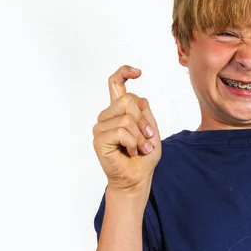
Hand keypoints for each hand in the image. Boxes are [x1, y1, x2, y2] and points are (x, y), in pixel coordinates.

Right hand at [92, 65, 161, 191]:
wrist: (138, 178)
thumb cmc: (144, 156)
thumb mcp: (151, 130)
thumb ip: (145, 113)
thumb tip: (137, 99)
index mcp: (119, 111)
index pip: (115, 84)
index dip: (124, 73)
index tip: (138, 72)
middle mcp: (107, 115)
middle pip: (128, 100)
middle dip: (144, 121)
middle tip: (148, 138)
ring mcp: (101, 127)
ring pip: (126, 117)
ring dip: (140, 136)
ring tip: (139, 148)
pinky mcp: (99, 139)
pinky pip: (121, 131)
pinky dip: (133, 143)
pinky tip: (131, 152)